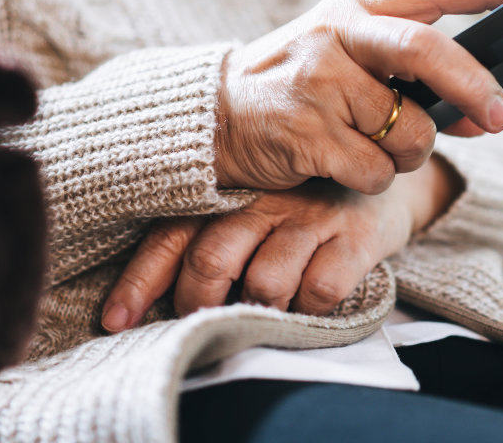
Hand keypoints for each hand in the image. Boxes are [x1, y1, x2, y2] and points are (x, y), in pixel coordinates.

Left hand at [101, 156, 463, 330]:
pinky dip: (307, 312)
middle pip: (212, 260)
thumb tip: (156, 295)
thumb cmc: (304, 202)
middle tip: (201, 323)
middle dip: (199, 305)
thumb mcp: (252, 203)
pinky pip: (319, 289)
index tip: (116, 321)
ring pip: (264, 282)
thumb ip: (209, 232)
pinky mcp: (355, 236)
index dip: (140, 282)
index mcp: (232, 191)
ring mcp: (312, 216)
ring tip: (260, 315)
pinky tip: (305, 309)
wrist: (385, 178)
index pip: (172, 236)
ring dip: (257, 312)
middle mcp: (267, 198)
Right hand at [214, 0, 502, 194]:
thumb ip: (416, 79)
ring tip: (372, 146)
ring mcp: (318, 80)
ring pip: (407, 129)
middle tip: (502, 117)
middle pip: (425, 52)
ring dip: (407, 153)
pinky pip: (374, 170)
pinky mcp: (305, 131)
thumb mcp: (352, 62)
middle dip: (474, 86)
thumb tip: (488, 114)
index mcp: (356, 6)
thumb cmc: (302, 87)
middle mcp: (337, 33)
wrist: (216, 117)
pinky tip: (340, 164)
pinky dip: (371, 178)